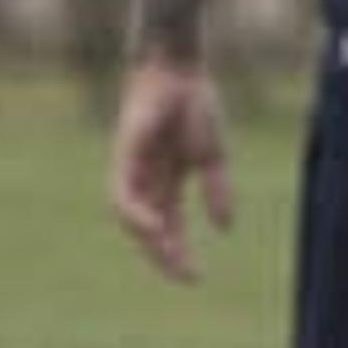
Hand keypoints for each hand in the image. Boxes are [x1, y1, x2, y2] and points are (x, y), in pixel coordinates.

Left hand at [107, 58, 232, 282]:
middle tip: (184, 276)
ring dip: (148, 240)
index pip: (169, 227)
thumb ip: (217, 192)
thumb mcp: (212, 157)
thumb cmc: (194, 105)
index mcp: (167, 181)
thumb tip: (225, 229)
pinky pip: (122, 193)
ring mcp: (132, 168)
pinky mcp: (124, 154)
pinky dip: (135, 214)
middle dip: (163, 255)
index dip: (179, 254)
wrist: (179, 69)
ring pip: (130, 217)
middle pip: (148, 229)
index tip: (195, 278)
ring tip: (168, 255)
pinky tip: (152, 228)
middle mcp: (146, 179)